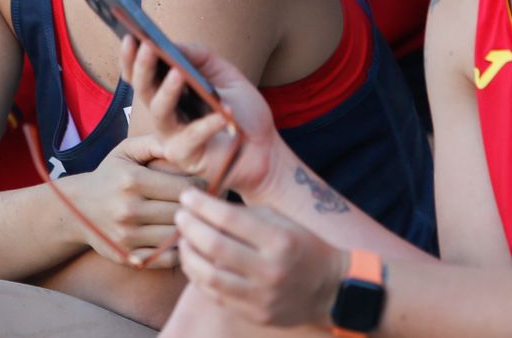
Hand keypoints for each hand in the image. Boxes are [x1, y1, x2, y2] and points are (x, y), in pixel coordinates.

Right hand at [64, 135, 193, 267]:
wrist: (76, 209)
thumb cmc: (110, 175)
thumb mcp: (126, 151)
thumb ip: (154, 142)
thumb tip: (183, 143)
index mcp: (133, 181)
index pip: (183, 187)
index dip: (200, 186)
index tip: (203, 185)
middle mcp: (129, 209)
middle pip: (182, 213)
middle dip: (198, 208)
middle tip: (206, 204)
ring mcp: (128, 236)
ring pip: (176, 237)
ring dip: (190, 229)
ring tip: (195, 220)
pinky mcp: (128, 257)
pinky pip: (167, 259)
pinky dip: (179, 250)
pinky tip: (180, 239)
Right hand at [123, 37, 277, 199]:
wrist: (266, 150)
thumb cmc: (243, 112)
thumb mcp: (224, 74)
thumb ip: (199, 57)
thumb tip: (173, 45)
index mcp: (170, 92)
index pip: (142, 75)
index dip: (132, 57)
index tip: (130, 36)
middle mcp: (166, 112)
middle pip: (144, 90)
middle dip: (143, 67)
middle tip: (147, 47)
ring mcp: (173, 136)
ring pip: (160, 112)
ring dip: (167, 91)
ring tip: (178, 73)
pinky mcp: (186, 156)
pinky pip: (191, 138)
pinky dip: (206, 125)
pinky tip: (222, 113)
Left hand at [174, 187, 347, 329]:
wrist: (332, 288)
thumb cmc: (302, 245)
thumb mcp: (281, 221)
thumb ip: (245, 214)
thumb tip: (203, 206)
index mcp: (280, 241)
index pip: (229, 218)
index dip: (202, 205)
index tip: (187, 195)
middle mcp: (271, 270)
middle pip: (214, 246)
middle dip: (190, 227)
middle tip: (179, 215)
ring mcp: (263, 297)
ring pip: (208, 276)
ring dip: (188, 254)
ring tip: (183, 239)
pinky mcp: (256, 315)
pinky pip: (216, 296)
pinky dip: (199, 277)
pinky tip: (194, 262)